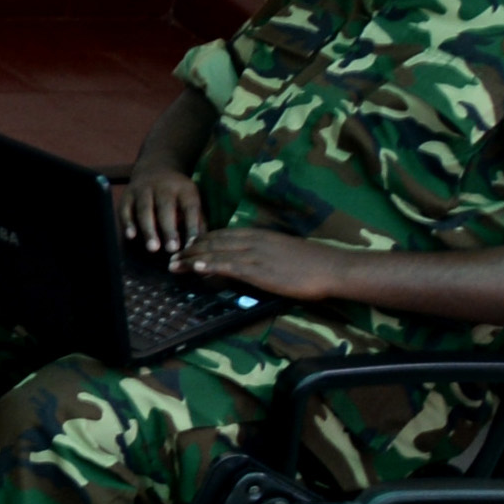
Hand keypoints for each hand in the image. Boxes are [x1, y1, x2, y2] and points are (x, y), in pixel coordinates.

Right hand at [116, 163, 208, 261]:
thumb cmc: (177, 194)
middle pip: (166, 207)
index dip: (192, 225)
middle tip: (172, 249)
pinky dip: (128, 223)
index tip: (192, 244)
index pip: (190, 207)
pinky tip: (131, 236)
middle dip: (169, 229)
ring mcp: (143, 189)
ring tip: (153, 248)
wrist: (155, 168)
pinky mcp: (127, 195)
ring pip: (145, 209)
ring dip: (149, 229)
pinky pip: (126, 209)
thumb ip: (197, 220)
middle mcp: (163, 186)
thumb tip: (200, 243)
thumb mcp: (191, 200)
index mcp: (184, 189)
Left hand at [184, 225, 350, 302]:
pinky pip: (228, 265)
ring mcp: (255, 254)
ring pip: (215, 252)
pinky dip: (209, 265)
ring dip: (190, 258)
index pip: (222, 234)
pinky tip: (194, 267)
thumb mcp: (282, 253)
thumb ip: (262, 254)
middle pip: (213, 241)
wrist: (333, 268)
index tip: (185, 247)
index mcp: (259, 235)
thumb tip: (246, 263)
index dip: (200, 240)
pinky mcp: (259, 270)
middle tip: (170, 258)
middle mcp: (253, 240)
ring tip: (172, 265)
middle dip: (189, 249)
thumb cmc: (312, 264)